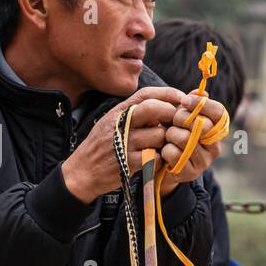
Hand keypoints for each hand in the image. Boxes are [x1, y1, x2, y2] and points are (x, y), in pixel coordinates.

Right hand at [60, 88, 222, 204]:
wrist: (82, 172)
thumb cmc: (102, 146)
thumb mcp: (112, 123)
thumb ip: (135, 113)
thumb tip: (165, 104)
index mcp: (118, 112)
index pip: (145, 94)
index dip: (167, 93)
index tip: (183, 98)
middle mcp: (120, 124)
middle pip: (153, 109)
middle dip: (170, 114)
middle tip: (177, 123)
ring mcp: (124, 143)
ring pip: (158, 135)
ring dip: (165, 140)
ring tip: (160, 145)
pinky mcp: (128, 163)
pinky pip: (156, 156)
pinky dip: (160, 158)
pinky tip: (154, 159)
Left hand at [158, 93, 227, 185]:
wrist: (165, 166)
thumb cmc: (174, 136)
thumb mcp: (181, 118)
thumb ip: (190, 105)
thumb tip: (200, 91)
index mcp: (216, 130)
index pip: (219, 112)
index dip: (201, 103)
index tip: (185, 101)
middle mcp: (215, 146)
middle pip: (200, 124)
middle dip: (181, 119)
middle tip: (173, 122)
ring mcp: (205, 161)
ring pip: (184, 138)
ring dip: (170, 135)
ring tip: (168, 138)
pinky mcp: (191, 173)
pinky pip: (174, 154)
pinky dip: (165, 151)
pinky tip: (166, 153)